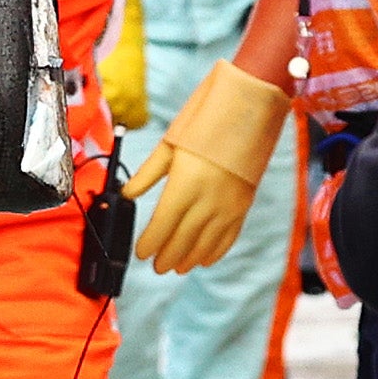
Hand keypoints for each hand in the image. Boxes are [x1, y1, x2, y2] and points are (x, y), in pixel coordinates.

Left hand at [127, 63, 290, 276]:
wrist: (250, 111)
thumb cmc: (206, 122)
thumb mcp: (170, 144)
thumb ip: (148, 173)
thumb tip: (127, 194)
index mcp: (185, 184)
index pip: (163, 224)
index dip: (151, 243)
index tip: (141, 253)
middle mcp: (208, 200)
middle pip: (184, 239)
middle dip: (168, 256)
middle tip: (157, 267)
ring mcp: (229, 205)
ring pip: (207, 243)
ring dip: (190, 258)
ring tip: (177, 267)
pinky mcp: (244, 204)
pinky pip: (229, 235)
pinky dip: (216, 250)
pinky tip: (206, 259)